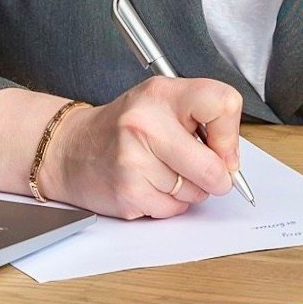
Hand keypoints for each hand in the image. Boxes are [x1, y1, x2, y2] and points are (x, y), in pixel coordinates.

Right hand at [41, 76, 242, 219]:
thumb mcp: (162, 103)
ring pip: (195, 192)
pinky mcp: (128, 193)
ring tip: (163, 171)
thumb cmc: (123, 127)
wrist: (70, 149)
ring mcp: (134, 160)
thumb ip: (202, 121)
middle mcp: (146, 124)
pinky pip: (173, 209)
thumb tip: (232, 161)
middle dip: (217, 177)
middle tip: (207, 172)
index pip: (223, 104)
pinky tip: (149, 185)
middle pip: (213, 166)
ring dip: (189, 190)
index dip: (230, 134)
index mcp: (162, 94)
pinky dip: (169, 204)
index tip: (220, 145)